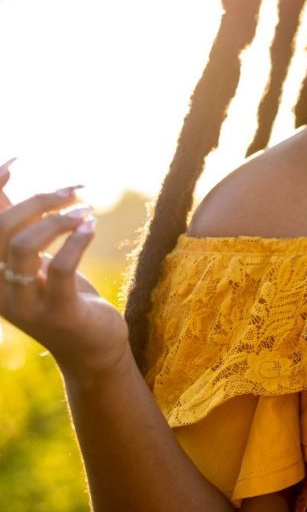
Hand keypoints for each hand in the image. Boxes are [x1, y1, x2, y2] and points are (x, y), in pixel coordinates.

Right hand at [0, 158, 129, 378]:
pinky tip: (91, 227)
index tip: (15, 162)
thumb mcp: (38, 261)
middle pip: (0, 229)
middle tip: (74, 191)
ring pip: (22, 247)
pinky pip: (59, 269)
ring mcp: (25, 302)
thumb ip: (21, 229)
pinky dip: (76, 241)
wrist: (92, 348)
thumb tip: (6, 187)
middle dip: (38, 201)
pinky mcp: (57, 312)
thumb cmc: (64, 296)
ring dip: (56, 220)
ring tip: (84, 210)